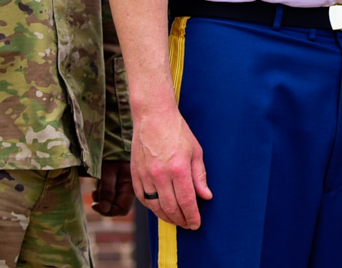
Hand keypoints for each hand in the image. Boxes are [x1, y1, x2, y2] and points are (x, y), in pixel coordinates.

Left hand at [91, 159, 133, 217]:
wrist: (112, 143)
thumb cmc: (111, 155)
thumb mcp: (108, 172)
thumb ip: (107, 191)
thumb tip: (104, 209)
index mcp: (131, 187)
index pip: (122, 209)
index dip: (109, 211)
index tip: (96, 205)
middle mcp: (128, 190)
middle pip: (115, 206)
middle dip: (103, 203)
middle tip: (95, 193)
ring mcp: (122, 187)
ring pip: (110, 201)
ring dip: (100, 197)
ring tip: (97, 185)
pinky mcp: (116, 184)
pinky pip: (107, 195)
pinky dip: (100, 192)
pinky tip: (98, 183)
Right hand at [130, 104, 212, 229]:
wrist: (153, 117)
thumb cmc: (177, 132)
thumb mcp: (196, 151)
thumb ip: (200, 176)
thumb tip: (206, 196)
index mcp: (178, 169)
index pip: (187, 201)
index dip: (192, 216)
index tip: (196, 224)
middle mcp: (160, 175)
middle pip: (170, 207)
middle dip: (180, 220)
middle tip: (187, 225)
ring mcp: (145, 176)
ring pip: (155, 206)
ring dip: (166, 217)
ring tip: (176, 220)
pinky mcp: (135, 175)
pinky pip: (143, 198)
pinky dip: (152, 207)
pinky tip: (159, 210)